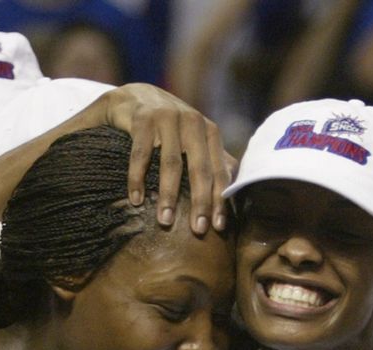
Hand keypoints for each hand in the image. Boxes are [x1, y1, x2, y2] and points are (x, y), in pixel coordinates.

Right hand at [94, 84, 232, 234]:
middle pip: (199, 168)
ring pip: (171, 163)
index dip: (220, 199)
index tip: (218, 227)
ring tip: (165, 221)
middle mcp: (192, 123)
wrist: (136, 96)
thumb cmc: (170, 126)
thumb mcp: (196, 139)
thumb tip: (236, 189)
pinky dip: (137, 178)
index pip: (219, 170)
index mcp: (209, 132)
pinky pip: (141, 154)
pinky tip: (135, 200)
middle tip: (198, 230)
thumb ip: (215, 159)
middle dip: (200, 201)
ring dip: (168, 195)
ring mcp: (167, 118)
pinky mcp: (143, 119)